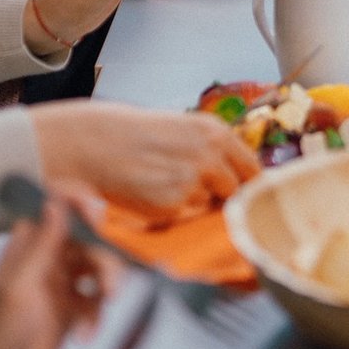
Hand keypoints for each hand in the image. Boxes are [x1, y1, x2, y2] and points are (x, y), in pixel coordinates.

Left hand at [0, 183, 118, 348]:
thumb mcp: (18, 289)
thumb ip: (41, 246)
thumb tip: (55, 203)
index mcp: (27, 245)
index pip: (57, 205)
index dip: (80, 202)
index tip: (98, 215)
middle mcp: (47, 258)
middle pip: (90, 238)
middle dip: (105, 260)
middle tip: (110, 287)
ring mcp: (61, 282)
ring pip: (100, 267)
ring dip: (107, 287)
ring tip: (103, 309)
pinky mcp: (72, 308)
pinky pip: (98, 300)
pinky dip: (97, 317)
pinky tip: (83, 336)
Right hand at [29, 100, 259, 222]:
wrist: (96, 144)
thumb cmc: (136, 136)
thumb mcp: (183, 130)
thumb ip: (212, 151)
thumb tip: (238, 179)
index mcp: (216, 133)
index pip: (253, 169)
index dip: (249, 185)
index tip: (247, 196)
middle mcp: (211, 156)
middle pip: (236, 192)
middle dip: (221, 198)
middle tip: (195, 192)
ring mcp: (194, 182)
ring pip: (208, 207)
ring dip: (193, 204)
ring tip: (163, 185)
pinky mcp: (174, 205)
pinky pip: (184, 217)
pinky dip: (171, 212)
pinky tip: (150, 195)